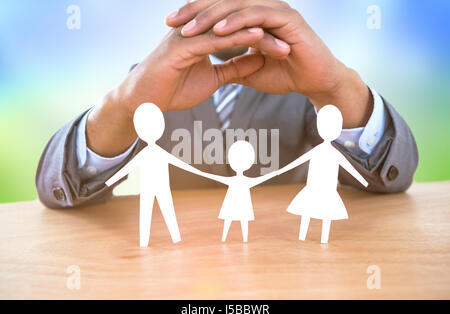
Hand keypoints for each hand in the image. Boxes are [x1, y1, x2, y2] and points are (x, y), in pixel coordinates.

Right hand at [87, 25, 288, 155]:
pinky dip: (237, 37)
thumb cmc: (172, 89)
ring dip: (258, 33)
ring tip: (283, 40)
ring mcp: (189, 35)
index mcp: (204, 36)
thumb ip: (234, 68)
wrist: (143, 101)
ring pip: (230, 29)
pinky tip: (257, 37)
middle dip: (267, 33)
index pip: (240, 32)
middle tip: (293, 41)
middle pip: (238, 26)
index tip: (287, 47)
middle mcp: (197, 29)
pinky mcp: (182, 45)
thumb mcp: (213, 79)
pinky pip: (215, 38)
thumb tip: (258, 61)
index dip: (264, 38)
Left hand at [167, 0, 372, 127]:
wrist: (315, 82)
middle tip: (170, 22)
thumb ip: (233, 63)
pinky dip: (237, 22)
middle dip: (194, 12)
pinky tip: (218, 31)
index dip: (194, 17)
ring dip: (210, 17)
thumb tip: (212, 68)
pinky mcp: (287, 18)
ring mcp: (275, 10)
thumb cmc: (286, 75)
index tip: (170, 27)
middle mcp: (262, 8)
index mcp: (252, 16)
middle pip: (222, 2)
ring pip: (236, 6)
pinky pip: (256, 16)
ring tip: (188, 29)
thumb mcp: (250, 69)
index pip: (218, 11)